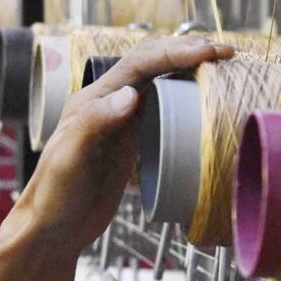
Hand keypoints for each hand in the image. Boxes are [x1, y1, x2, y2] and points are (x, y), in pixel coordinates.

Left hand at [0, 35, 232, 255]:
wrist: (53, 228)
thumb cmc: (53, 196)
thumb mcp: (68, 160)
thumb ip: (93, 124)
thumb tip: (131, 95)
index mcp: (92, 100)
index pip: (138, 64)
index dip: (173, 53)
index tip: (207, 52)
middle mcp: (108, 104)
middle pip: (151, 64)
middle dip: (188, 52)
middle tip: (226, 53)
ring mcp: (122, 122)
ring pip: (160, 83)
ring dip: (190, 71)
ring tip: (224, 69)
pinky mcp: (132, 142)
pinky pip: (163, 110)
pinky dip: (186, 99)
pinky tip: (205, 100)